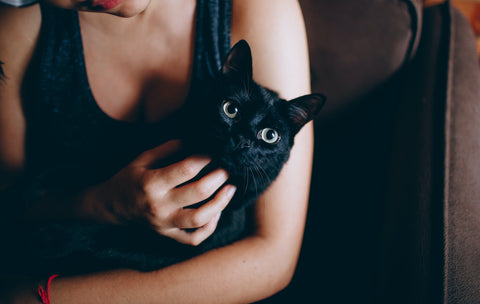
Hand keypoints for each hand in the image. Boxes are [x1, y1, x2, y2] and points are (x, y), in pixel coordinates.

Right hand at [83, 140, 235, 245]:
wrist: (111, 207)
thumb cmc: (129, 179)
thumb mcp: (142, 158)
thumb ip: (168, 148)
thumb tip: (194, 141)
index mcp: (152, 183)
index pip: (187, 169)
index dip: (205, 157)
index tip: (214, 150)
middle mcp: (160, 205)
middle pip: (199, 193)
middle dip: (219, 177)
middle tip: (228, 168)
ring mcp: (165, 223)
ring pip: (200, 219)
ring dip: (221, 203)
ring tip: (230, 189)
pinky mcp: (168, 234)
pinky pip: (194, 238)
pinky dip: (209, 227)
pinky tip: (216, 213)